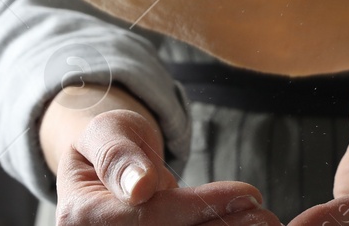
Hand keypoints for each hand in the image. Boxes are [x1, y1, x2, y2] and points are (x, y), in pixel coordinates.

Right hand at [54, 109, 281, 224]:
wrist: (102, 170)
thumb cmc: (107, 143)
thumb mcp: (105, 132)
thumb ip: (118, 155)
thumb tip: (139, 187)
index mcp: (81, 218)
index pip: (149, 218)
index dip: (198, 208)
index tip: (247, 192)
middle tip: (268, 214)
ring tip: (265, 220)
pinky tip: (248, 224)